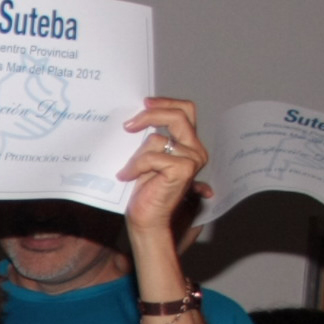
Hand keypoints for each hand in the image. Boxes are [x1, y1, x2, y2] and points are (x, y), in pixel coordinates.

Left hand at [117, 98, 209, 239]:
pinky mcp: (183, 169)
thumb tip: (136, 116)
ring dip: (136, 155)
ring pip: (157, 139)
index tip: (144, 103)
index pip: (185, 111)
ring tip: (128, 170)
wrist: (146, 220)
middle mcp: (195, 150)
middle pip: (178, 115)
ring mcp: (192, 159)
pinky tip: (127, 176)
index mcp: (189, 144)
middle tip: (128, 124)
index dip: (165, 102)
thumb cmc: (145, 192)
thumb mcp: (146, 158)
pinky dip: (135, 166)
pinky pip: (151, 157)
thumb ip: (150, 138)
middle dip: (151, 114)